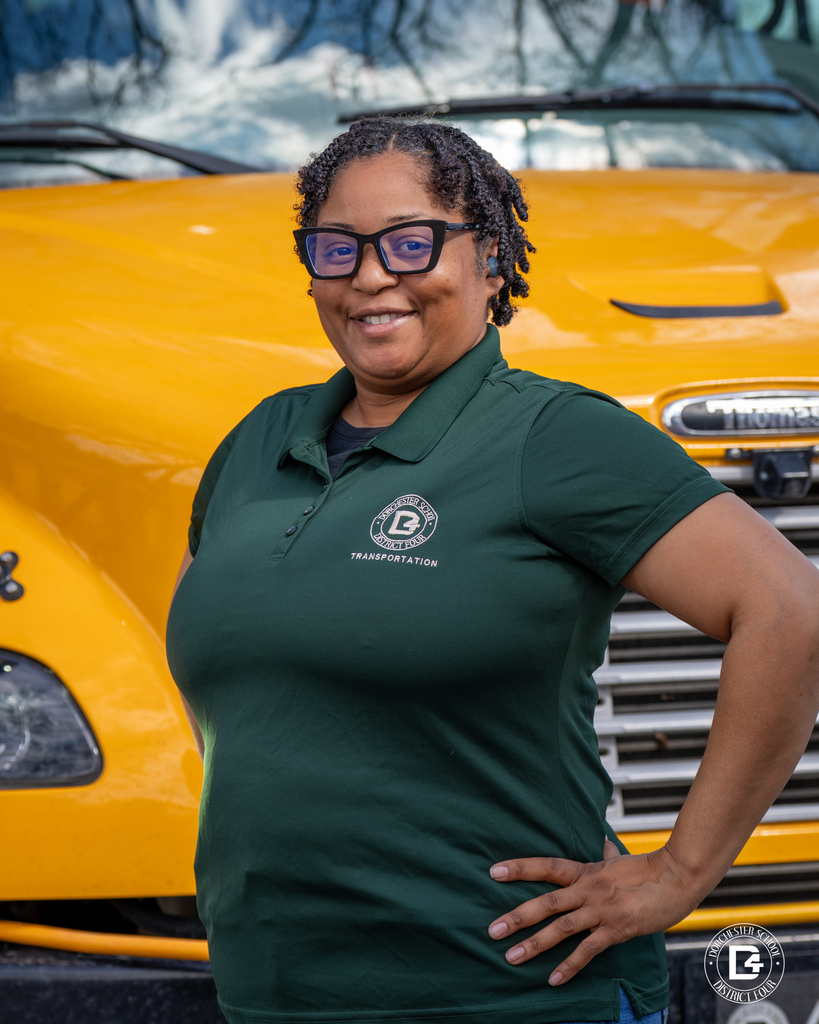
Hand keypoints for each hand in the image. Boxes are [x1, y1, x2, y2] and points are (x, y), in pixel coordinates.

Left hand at [487, 841, 700, 985]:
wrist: (675, 879)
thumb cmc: (647, 869)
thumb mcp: (619, 859)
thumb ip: (606, 854)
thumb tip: (602, 840)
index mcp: (585, 872)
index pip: (546, 866)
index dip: (519, 868)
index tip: (494, 872)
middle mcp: (587, 890)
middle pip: (545, 902)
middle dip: (517, 917)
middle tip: (492, 930)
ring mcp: (600, 910)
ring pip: (560, 928)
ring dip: (534, 944)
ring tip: (512, 957)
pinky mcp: (615, 929)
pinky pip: (587, 950)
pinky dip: (569, 966)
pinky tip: (553, 979)